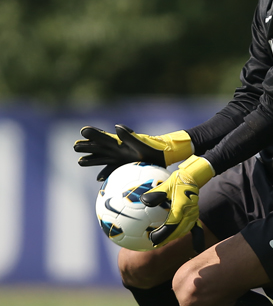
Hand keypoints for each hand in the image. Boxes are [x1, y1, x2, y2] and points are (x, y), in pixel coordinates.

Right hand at [74, 124, 192, 180]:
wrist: (165, 155)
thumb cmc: (153, 148)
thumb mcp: (140, 143)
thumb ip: (129, 136)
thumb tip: (116, 127)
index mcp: (120, 142)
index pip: (103, 138)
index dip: (93, 134)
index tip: (82, 131)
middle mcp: (119, 149)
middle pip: (100, 147)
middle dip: (87, 147)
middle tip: (74, 146)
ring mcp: (122, 157)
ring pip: (103, 158)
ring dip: (93, 159)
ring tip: (80, 161)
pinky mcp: (127, 165)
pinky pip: (113, 169)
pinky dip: (106, 173)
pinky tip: (99, 179)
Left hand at [141, 155, 213, 246]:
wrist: (192, 177)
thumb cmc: (177, 180)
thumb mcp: (165, 185)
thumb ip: (155, 194)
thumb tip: (143, 200)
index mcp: (181, 205)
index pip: (172, 223)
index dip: (163, 233)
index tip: (152, 239)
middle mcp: (189, 212)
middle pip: (179, 230)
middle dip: (167, 238)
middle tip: (155, 244)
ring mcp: (194, 214)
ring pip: (184, 230)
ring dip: (174, 237)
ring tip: (163, 242)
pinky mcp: (195, 215)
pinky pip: (192, 228)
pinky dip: (186, 234)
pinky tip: (189, 244)